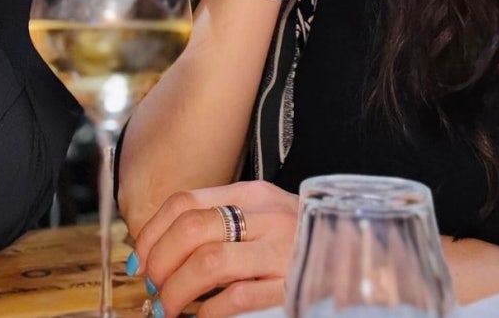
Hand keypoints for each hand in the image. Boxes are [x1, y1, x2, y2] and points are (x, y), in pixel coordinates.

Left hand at [131, 181, 299, 317]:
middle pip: (192, 228)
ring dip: (178, 289)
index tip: (139, 256)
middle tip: (151, 284)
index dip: (153, 231)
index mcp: (250, 192)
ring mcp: (280, 249)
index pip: (186, 201)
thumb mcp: (260, 218)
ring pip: (210, 261)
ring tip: (168, 307)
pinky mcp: (291, 284)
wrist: (359, 254)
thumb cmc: (297, 240)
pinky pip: (238, 297)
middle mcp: (265, 215)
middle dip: (160, 260)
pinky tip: (203, 317)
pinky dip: (210, 311)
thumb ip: (220, 223)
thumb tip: (160, 248)